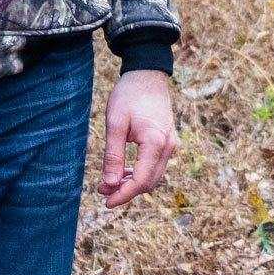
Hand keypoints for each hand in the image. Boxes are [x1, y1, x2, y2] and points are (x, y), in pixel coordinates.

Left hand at [97, 70, 178, 207]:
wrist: (147, 73)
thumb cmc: (129, 94)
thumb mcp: (115, 123)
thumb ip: (113, 155)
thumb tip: (110, 184)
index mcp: (155, 142)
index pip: (141, 181)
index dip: (123, 195)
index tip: (106, 201)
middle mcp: (169, 146)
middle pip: (149, 182)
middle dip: (126, 190)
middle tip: (102, 189)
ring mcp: (171, 143)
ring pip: (154, 175)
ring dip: (133, 182)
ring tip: (110, 181)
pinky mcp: (169, 140)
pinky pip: (156, 164)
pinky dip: (141, 171)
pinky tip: (124, 170)